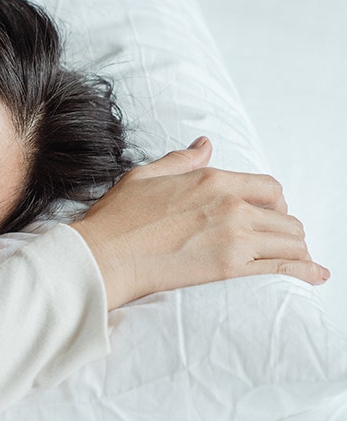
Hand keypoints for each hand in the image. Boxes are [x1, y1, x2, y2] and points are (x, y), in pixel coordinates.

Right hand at [71, 136, 328, 309]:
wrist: (103, 256)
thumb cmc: (116, 219)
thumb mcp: (146, 176)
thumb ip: (181, 160)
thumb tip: (205, 145)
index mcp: (213, 180)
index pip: (268, 187)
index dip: (275, 201)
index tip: (269, 213)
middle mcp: (231, 205)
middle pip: (284, 216)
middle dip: (285, 228)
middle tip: (277, 240)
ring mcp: (234, 237)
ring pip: (290, 241)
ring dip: (295, 250)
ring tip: (295, 259)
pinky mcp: (230, 268)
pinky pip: (282, 267)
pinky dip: (304, 271)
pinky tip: (316, 275)